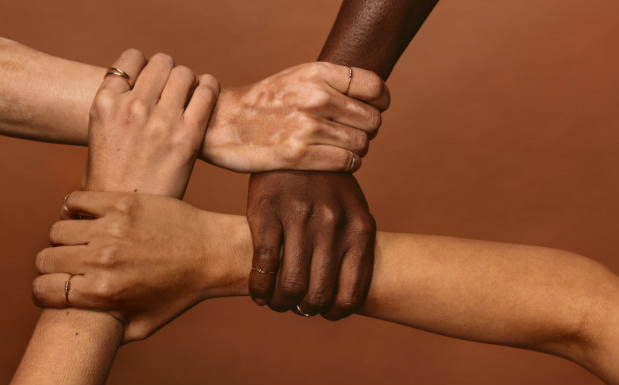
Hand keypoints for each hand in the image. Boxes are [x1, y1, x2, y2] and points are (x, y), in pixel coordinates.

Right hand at [32, 191, 246, 341]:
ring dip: (65, 237)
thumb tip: (77, 334)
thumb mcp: (142, 325)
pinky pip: (77, 200)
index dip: (43, 290)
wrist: (211, 253)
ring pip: (58, 229)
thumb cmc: (178, 293)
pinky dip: (75, 208)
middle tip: (69, 265)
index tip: (55, 286)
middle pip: (45, 258)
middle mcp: (103, 260)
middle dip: (53, 265)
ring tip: (81, 241)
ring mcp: (111, 229)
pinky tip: (88, 217)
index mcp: (104, 293)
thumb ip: (106, 332)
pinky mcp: (122, 203)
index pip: (42, 289)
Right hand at [85, 49, 219, 195]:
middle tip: (173, 93)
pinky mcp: (187, 136)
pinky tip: (206, 97)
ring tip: (189, 98)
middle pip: (162, 62)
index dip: (145, 67)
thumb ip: (117, 107)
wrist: (124, 217)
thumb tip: (139, 87)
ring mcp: (160, 120)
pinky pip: (207, 92)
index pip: (131, 58)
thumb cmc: (111, 180)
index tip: (151, 82)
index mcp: (104, 103)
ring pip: (185, 73)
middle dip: (169, 74)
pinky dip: (209, 88)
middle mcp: (131, 106)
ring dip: (189, 82)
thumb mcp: (99, 134)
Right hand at [202, 62, 389, 172]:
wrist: (221, 123)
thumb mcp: (296, 77)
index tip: (371, 110)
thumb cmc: (263, 103)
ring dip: (356, 150)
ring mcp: (307, 127)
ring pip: (361, 144)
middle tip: (350, 133)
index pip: (375, 88)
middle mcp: (316, 97)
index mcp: (317, 73)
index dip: (380, 103)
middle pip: (372, 120)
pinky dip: (347, 165)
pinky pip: (346, 163)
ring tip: (339, 147)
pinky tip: (335, 161)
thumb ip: (331, 82)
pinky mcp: (298, 155)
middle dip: (366, 130)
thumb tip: (372, 98)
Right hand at [247, 171, 374, 319]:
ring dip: (281, 303)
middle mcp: (333, 225)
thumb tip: (343, 294)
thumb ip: (352, 244)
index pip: (350, 294)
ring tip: (277, 302)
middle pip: (317, 294)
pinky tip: (258, 293)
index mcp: (359, 229)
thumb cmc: (325, 182)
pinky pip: (264, 265)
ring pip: (290, 284)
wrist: (296, 138)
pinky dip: (259, 287)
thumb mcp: (352, 208)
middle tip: (296, 307)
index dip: (334, 312)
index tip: (323, 312)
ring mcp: (299, 218)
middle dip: (304, 309)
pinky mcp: (267, 213)